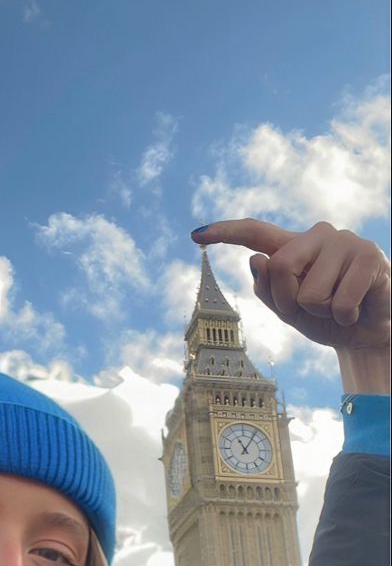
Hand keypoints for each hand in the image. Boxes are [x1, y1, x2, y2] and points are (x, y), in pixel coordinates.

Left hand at [191, 219, 389, 393]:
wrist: (369, 333)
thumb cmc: (328, 318)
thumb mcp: (290, 312)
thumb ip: (269, 291)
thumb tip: (256, 259)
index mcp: (294, 247)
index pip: (256, 232)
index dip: (225, 232)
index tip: (196, 235)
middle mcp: (317, 235)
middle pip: (279, 267)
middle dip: (289, 301)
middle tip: (313, 309)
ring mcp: (345, 241)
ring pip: (309, 292)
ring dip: (322, 314)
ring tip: (339, 307)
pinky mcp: (369, 256)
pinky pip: (338, 302)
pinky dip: (344, 318)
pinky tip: (356, 310)